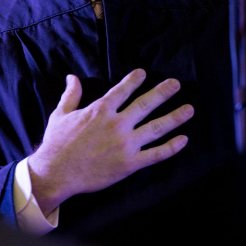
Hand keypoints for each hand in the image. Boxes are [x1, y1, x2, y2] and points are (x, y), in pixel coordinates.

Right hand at [26, 68, 192, 215]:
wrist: (56, 172)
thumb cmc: (57, 144)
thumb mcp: (60, 114)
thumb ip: (71, 95)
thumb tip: (72, 77)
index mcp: (100, 110)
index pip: (122, 90)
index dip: (134, 80)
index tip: (144, 73)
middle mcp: (117, 124)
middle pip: (145, 104)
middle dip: (163, 93)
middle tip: (176, 84)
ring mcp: (125, 144)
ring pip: (156, 128)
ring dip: (174, 117)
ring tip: (189, 109)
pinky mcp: (129, 163)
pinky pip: (155, 154)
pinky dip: (171, 147)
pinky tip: (183, 140)